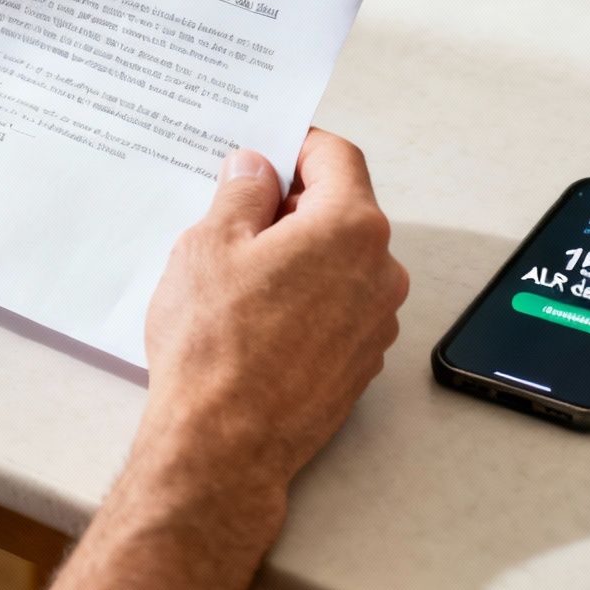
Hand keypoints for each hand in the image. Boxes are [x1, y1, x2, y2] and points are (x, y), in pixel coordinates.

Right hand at [140, 130, 407, 513]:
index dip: (297, 145)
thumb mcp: (209, 245)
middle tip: (234, 214)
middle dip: (292, 204)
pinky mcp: (361, 362)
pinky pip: (337, 307)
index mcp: (350, 228)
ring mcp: (376, 322)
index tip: (266, 148)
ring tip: (238, 276)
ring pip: (339, 262)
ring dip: (298, 255)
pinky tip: (256, 318)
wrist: (224, 444)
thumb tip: (254, 170)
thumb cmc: (216, 347)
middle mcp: (379, 272)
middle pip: (342, 210)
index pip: (337, 158)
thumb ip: (241, 193)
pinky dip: (305, 298)